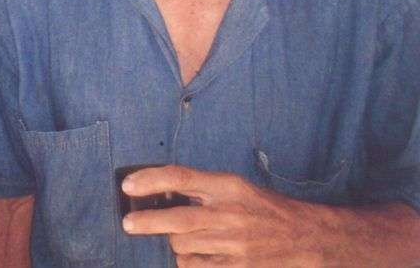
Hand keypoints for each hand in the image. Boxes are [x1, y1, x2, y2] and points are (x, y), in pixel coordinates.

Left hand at [121, 165, 327, 266]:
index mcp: (228, 187)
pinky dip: (189, 262)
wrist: (308, 239)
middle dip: (147, 222)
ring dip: (175, 243)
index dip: (151, 180)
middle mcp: (230, 214)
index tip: (127, 186)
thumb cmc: (265, 210)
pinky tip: (195, 256)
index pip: (182, 177)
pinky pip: (196, 267)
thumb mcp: (237, 188)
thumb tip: (158, 192)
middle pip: (177, 219)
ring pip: (183, 246)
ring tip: (183, 239)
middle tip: (128, 223)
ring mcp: (235, 245)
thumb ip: (202, 189)